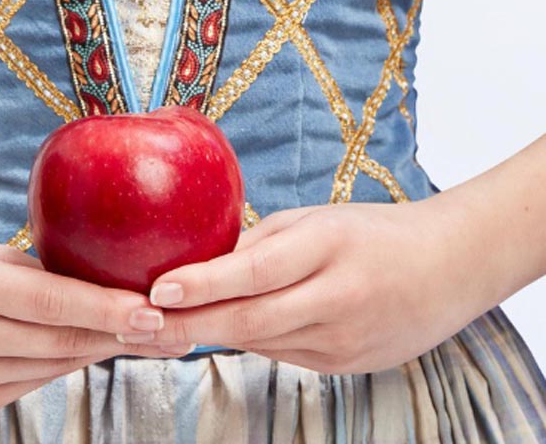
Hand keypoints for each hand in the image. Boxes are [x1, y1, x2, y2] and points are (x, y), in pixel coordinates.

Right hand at [0, 243, 189, 416]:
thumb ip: (28, 275)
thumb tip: (90, 287)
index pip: (52, 301)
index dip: (108, 309)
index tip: (154, 311)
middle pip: (60, 342)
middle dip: (120, 337)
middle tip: (171, 332)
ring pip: (49, 367)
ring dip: (96, 352)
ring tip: (143, 339)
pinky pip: (26, 384)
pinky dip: (58, 365)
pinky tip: (87, 351)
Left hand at [145, 199, 495, 374]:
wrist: (449, 267)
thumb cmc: (374, 231)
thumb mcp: (317, 219)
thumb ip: (261, 245)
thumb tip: (203, 266)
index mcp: (328, 246)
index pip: (255, 272)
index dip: (203, 284)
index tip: (157, 290)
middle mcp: (337, 298)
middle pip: (248, 322)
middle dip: (185, 327)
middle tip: (134, 325)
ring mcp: (344, 340)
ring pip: (259, 344)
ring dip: (208, 337)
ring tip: (157, 330)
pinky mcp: (347, 365)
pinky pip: (281, 354)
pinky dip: (248, 341)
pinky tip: (220, 329)